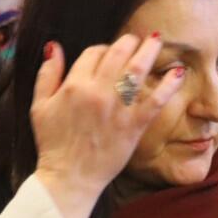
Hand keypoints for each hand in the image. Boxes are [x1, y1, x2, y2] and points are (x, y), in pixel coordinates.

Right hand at [29, 34, 184, 217]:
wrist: (70, 178)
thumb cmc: (53, 144)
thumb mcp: (39, 107)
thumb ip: (47, 75)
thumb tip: (55, 47)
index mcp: (74, 86)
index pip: (93, 52)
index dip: (102, 48)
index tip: (108, 52)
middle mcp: (98, 92)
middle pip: (118, 54)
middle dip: (130, 42)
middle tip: (138, 39)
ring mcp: (118, 109)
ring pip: (138, 70)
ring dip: (150, 51)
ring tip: (157, 41)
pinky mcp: (135, 126)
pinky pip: (156, 100)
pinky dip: (168, 84)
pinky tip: (178, 73)